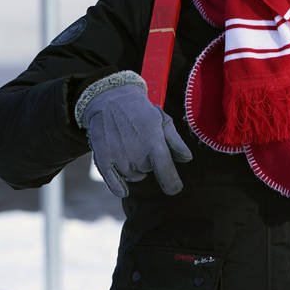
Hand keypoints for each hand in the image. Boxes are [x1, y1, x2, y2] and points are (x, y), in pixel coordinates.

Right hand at [79, 79, 191, 197]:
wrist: (111, 99)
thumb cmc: (141, 112)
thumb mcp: (163, 121)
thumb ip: (176, 142)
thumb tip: (187, 159)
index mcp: (154, 143)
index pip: (166, 173)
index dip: (173, 184)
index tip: (175, 188)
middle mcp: (136, 153)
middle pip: (148, 171)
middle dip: (149, 161)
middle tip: (142, 141)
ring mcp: (118, 157)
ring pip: (132, 176)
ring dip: (134, 168)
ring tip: (130, 147)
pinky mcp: (103, 159)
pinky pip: (113, 182)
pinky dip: (118, 187)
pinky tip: (123, 191)